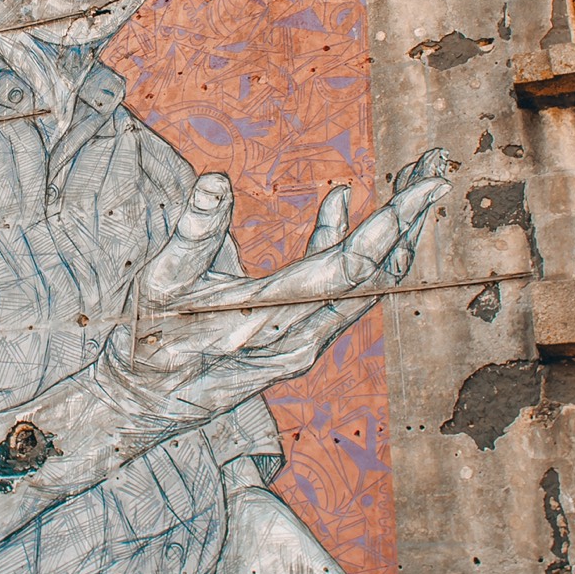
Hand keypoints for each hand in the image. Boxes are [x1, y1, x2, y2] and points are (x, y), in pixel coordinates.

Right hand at [128, 150, 450, 377]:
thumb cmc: (146, 345)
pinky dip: (342, 245)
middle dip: (410, 217)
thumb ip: (193, 233)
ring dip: (390, 232)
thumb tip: (216, 179)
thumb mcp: (160, 284)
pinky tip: (337, 201)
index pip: (354, 266)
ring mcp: (304, 342)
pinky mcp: (295, 340)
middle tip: (434, 166)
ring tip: (408, 179)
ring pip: (366, 286)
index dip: (395, 221)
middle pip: (378, 273)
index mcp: (275, 318)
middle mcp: (303, 337)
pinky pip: (336, 292)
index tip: (431, 182)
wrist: (140, 407)